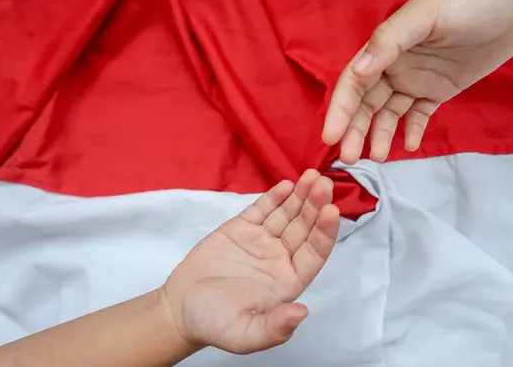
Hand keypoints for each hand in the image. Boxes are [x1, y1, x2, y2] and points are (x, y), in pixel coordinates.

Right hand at [161, 169, 339, 353]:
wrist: (180, 308)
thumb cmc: (214, 324)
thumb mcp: (244, 335)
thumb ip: (273, 329)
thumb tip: (303, 313)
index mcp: (288, 281)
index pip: (314, 254)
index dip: (324, 233)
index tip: (331, 211)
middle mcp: (280, 259)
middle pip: (304, 228)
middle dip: (315, 205)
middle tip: (324, 183)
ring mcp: (261, 241)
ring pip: (286, 215)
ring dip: (299, 196)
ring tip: (312, 176)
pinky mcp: (241, 229)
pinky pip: (262, 210)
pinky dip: (274, 197)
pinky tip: (285, 185)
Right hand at [322, 0, 512, 163]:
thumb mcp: (426, 15)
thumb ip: (389, 42)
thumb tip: (357, 73)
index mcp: (386, 47)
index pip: (353, 83)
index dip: (340, 110)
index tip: (330, 137)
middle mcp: (395, 66)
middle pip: (366, 104)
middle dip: (355, 130)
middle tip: (349, 158)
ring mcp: (417, 79)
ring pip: (389, 113)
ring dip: (379, 135)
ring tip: (377, 157)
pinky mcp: (439, 89)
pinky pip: (419, 114)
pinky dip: (411, 130)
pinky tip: (409, 145)